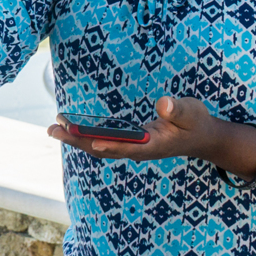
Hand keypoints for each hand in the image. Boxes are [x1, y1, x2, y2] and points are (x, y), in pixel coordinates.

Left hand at [48, 95, 255, 169]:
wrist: (201, 137)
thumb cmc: (196, 122)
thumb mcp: (192, 112)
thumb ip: (178, 109)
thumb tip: (163, 104)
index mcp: (155, 145)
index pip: (130, 147)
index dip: (111, 145)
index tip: (93, 143)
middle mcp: (140, 150)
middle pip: (105, 149)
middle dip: (79, 141)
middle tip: (54, 130)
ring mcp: (133, 148)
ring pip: (100, 147)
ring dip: (76, 139)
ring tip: (54, 128)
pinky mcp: (130, 143)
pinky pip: (103, 142)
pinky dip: (85, 136)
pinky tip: (71, 129)